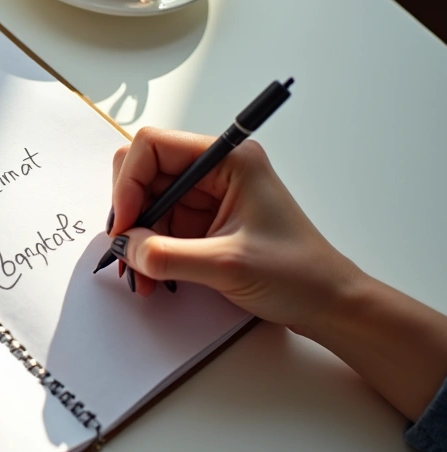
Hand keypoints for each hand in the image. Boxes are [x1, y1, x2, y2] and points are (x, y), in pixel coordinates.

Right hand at [106, 128, 446, 422]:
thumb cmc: (298, 274)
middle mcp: (216, 171)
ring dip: (136, 238)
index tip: (125, 223)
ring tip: (140, 275)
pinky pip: (160, 227)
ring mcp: (209, 197)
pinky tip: (151, 276)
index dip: (130, 182)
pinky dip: (148, 250)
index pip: (154, 146)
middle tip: (125, 247)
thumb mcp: (225, 265)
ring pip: (148, 203)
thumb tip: (125, 247)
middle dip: (130, 211)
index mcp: (229, 160)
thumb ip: (166, 255)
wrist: (327, 304)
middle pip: (146, 172)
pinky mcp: (204, 223)